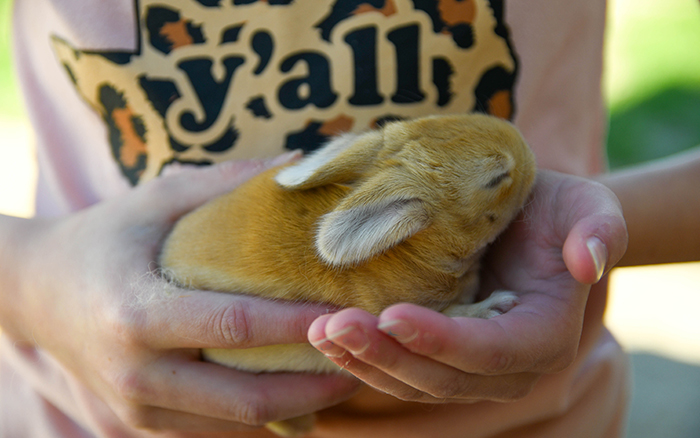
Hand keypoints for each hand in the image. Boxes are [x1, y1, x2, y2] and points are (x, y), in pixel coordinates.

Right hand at [2, 155, 358, 434]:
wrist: (34, 296)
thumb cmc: (102, 238)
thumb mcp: (156, 199)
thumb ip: (226, 183)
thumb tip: (300, 160)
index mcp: (136, 313)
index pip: (236, 326)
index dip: (298, 325)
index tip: (351, 313)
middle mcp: (136, 373)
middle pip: (247, 397)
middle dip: (316, 385)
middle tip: (364, 361)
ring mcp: (136, 410)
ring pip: (238, 425)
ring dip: (298, 407)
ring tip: (343, 376)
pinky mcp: (139, 426)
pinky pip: (216, 431)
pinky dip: (262, 417)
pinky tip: (297, 392)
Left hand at [307, 169, 626, 402]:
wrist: (524, 219)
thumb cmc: (552, 209)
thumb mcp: (586, 203)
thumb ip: (599, 227)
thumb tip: (587, 261)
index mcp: (544, 335)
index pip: (492, 351)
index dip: (442, 341)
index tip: (391, 314)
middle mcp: (506, 365)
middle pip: (443, 378)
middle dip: (387, 356)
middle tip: (333, 325)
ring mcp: (467, 366)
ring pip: (413, 382)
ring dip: (364, 363)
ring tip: (319, 331)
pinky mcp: (436, 354)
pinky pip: (399, 369)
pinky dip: (362, 359)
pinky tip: (325, 336)